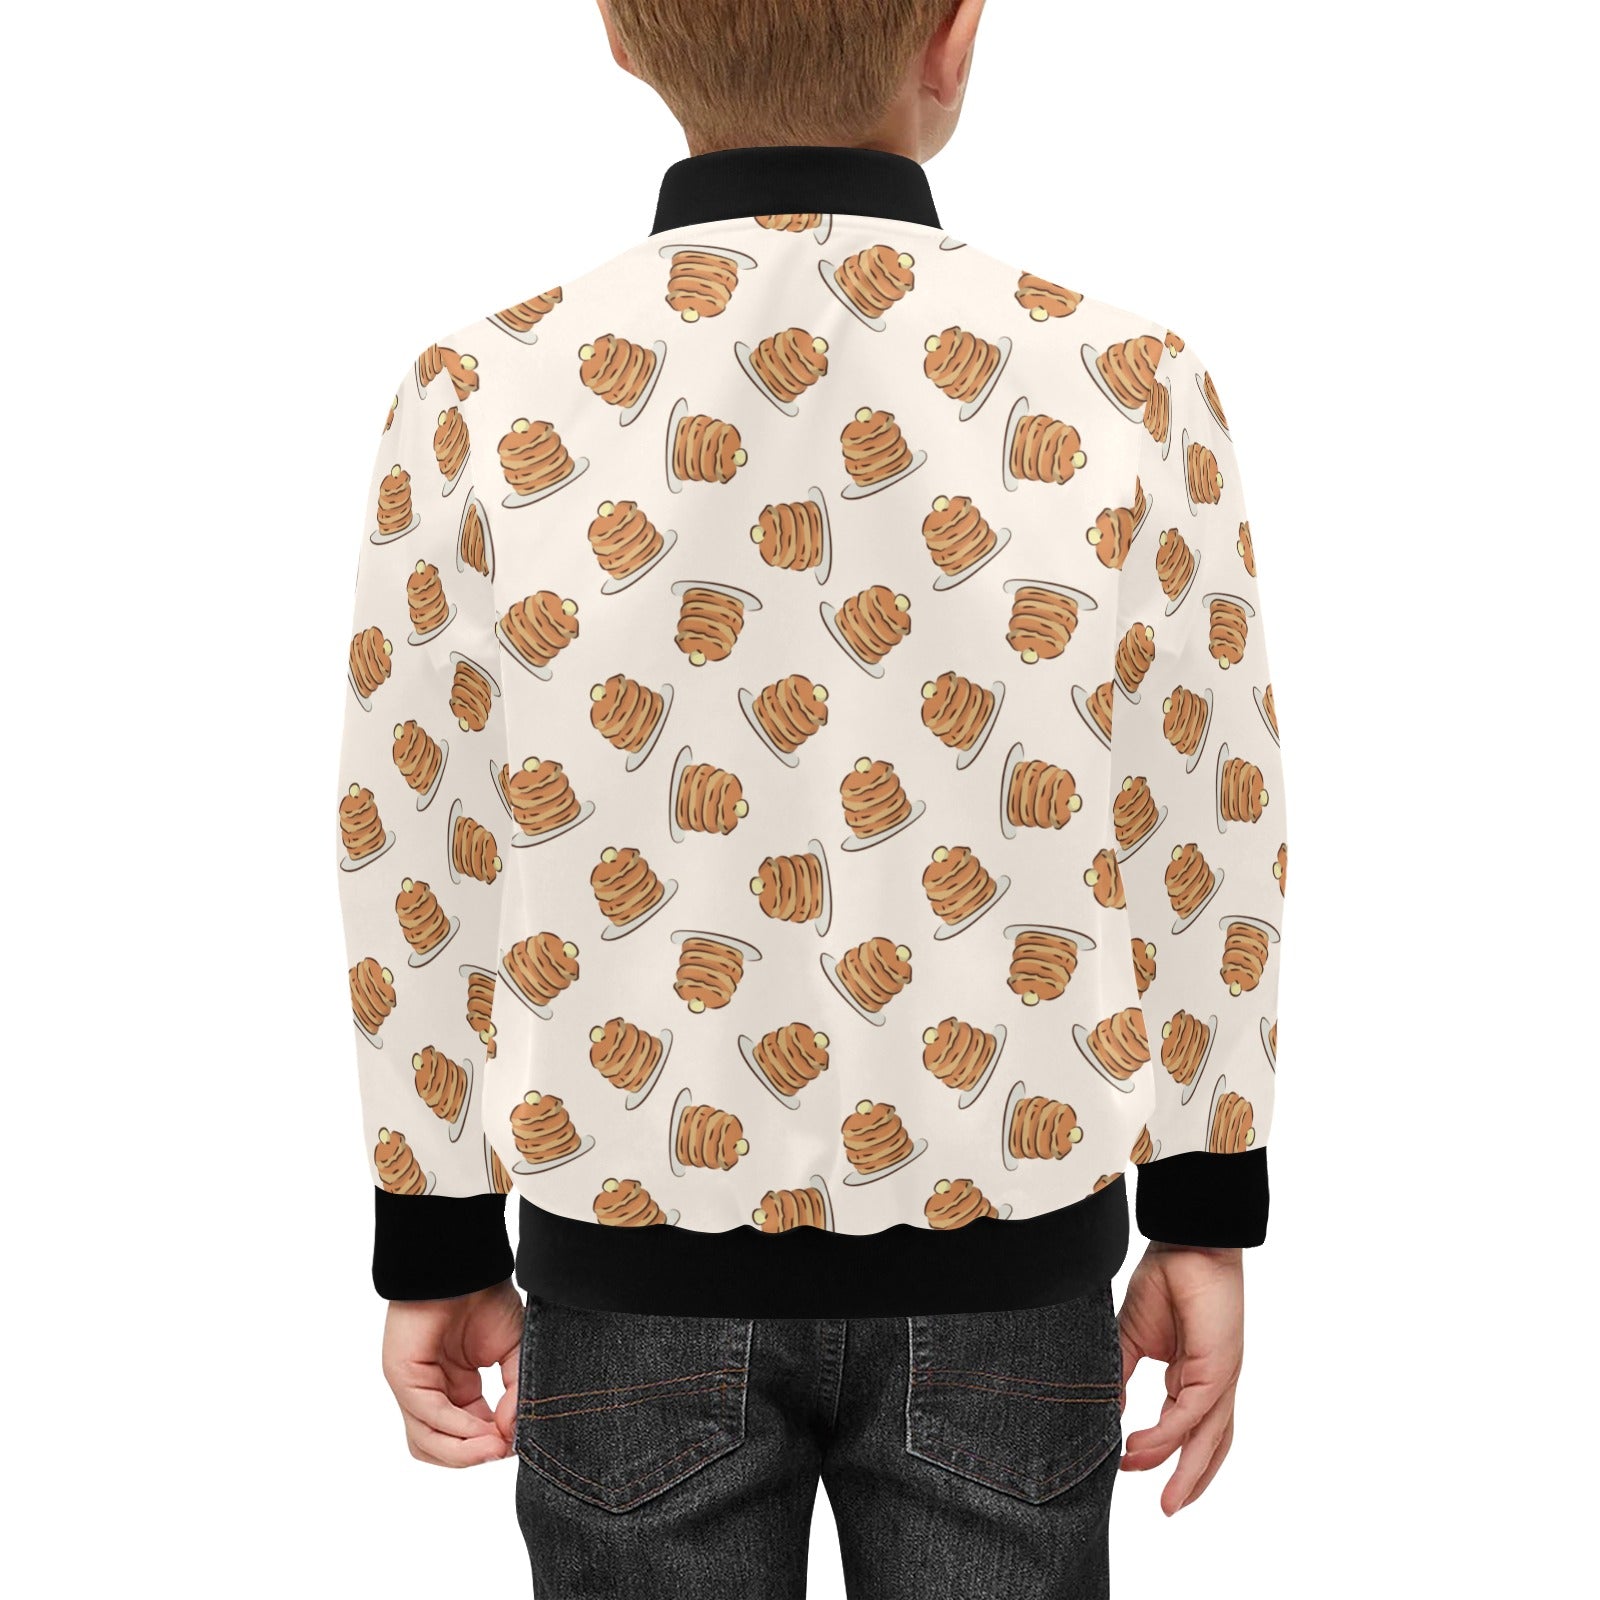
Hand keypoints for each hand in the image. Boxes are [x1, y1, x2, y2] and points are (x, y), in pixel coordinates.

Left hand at [381, 1278, 524, 1466]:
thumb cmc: (486, 1299)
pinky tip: (480, 1427)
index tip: (519, 1442)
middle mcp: (433, 1393)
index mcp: (458, 1389)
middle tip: (505, 1450)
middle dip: (475, 1455)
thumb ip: (516, 1393)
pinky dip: (456, 1427)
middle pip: (443, 1448)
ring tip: (493, 1447)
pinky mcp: (403, 1377)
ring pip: (427, 1442)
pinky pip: (427, 1415)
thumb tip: (513, 1433)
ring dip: (462, 1453)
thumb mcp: (515, 1352)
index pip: (469, 1436)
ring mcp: (414, 1387)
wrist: (464, 1264)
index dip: (492, 1446)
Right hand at [1117, 1241, 1243, 1513]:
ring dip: (1189, 1474)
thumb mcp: (1130, 1335)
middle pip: (1208, 1446)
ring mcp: (1218, 1379)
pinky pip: (1193, 1414)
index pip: (1186, 1428)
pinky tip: (1142, 1446)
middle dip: (1189, 1480)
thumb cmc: (1165, 1279)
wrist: (1186, 1243)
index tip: (1128, 1465)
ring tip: (1167, 1502)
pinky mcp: (1218, 1370)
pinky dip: (1168, 1434)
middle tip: (1166, 1509)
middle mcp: (1210, 1385)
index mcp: (1190, 1376)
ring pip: (1208, 1440)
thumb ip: (1120, 1373)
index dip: (1163, 1452)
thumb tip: (1106, 1410)